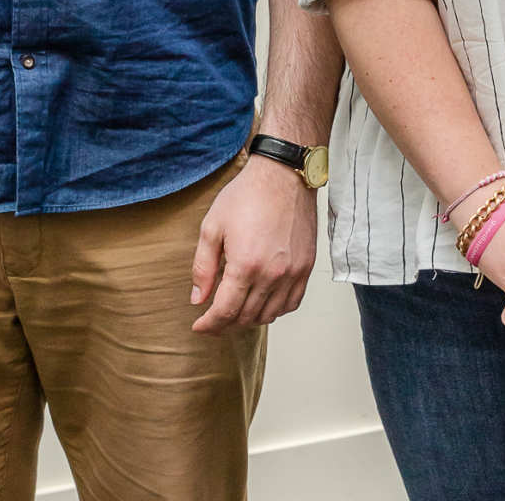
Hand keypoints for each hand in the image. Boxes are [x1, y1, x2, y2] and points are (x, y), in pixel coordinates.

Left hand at [189, 155, 317, 333]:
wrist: (283, 177)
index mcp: (245, 265)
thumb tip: (198, 299)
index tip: (198, 326)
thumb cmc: (246, 196)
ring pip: (269, 315)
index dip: (209, 325)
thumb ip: (203, 267)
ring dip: (249, 319)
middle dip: (225, 323)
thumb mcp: (212, 227)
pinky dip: (274, 310)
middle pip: (246, 317)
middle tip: (212, 318)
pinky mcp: (306, 269)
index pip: (225, 311)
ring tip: (235, 310)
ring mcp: (293, 274)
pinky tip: (261, 302)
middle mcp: (272, 275)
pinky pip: (291, 304)